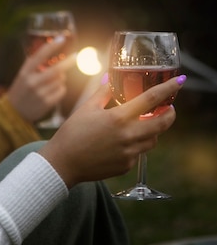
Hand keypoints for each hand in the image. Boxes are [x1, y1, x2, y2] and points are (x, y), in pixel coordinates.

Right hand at [6, 37, 76, 122]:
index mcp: (25, 72)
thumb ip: (36, 65)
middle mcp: (32, 82)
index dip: (52, 46)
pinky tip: (52, 91)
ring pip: (60, 80)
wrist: (14, 112)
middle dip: (68, 61)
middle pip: (56, 69)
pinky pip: (62, 91)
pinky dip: (61, 88)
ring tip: (52, 81)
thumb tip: (55, 52)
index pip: (40, 55)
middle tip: (76, 56)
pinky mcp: (47, 103)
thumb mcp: (23, 75)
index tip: (62, 38)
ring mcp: (40, 93)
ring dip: (61, 78)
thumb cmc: (22, 89)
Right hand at [39, 74, 185, 187]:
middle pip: (162, 124)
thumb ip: (103, 93)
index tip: (180, 81)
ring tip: (142, 123)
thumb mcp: (87, 108)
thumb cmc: (72, 133)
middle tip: (169, 107)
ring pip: (152, 140)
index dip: (168, 88)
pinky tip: (122, 141)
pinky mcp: (126, 166)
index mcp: (119, 118)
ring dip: (152, 130)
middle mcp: (128, 136)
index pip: (151, 99)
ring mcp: (129, 153)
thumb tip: (110, 78)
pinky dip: (136, 144)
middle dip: (169, 114)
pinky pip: (139, 152)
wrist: (63, 163)